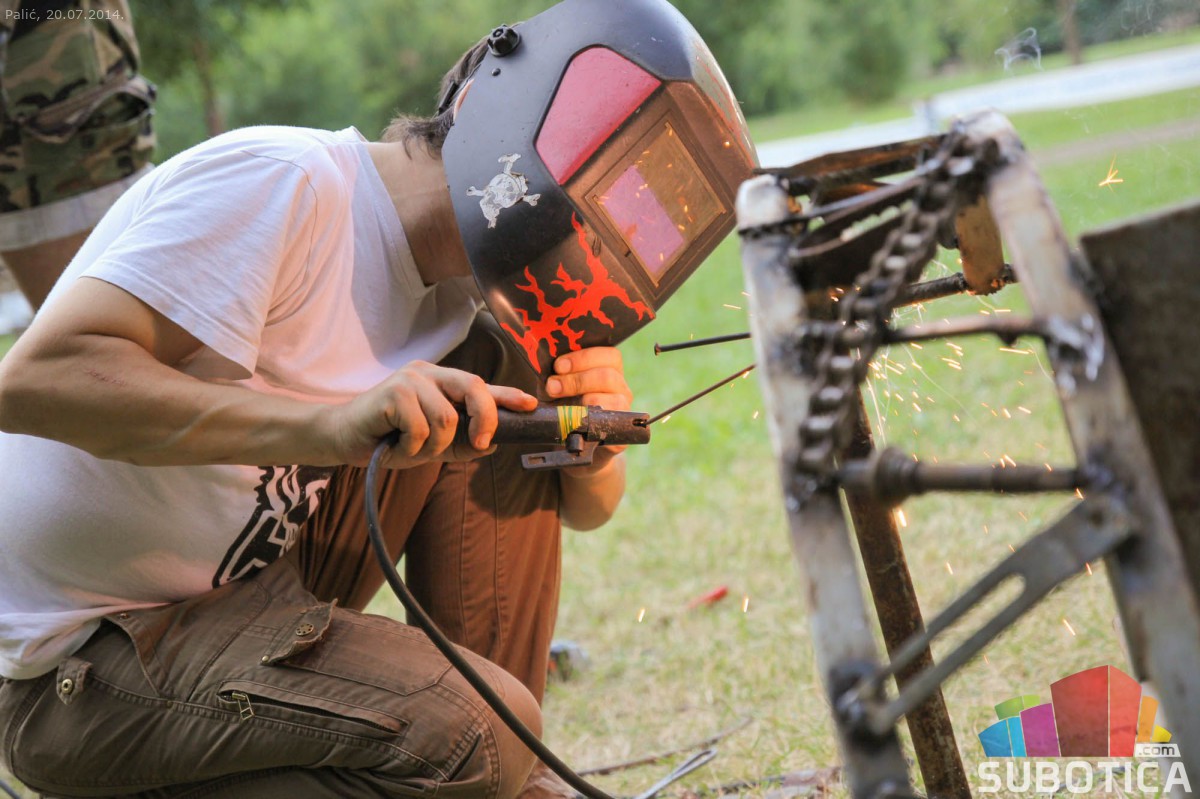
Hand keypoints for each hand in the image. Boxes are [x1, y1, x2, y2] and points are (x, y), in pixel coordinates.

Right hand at [332, 361, 536, 467]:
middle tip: (480, 443)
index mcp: (440, 381)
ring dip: (433, 447)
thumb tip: (492, 442)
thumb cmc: (389, 439)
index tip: (531, 405)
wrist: (343, 438)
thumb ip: (461, 442)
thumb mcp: (432, 444)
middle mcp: (428, 373)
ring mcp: (410, 380)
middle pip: (473, 388)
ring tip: (411, 450)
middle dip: (485, 418)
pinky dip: (411, 449)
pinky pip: (420, 429)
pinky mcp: (393, 393)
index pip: (481, 385)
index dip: (508, 394)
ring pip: (446, 419)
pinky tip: (394, 447)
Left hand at [546, 347, 633, 461]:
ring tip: (561, 405)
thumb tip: (544, 363)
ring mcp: (624, 410)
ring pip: (613, 400)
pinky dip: (591, 422)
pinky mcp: (622, 433)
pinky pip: (612, 425)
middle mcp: (621, 387)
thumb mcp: (558, 385)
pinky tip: (574, 422)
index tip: (558, 366)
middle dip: (576, 380)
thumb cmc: (566, 405)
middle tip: (553, 387)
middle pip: (608, 376)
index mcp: (610, 369)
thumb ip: (556, 373)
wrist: (574, 440)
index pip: (609, 355)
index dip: (583, 358)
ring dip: (583, 401)